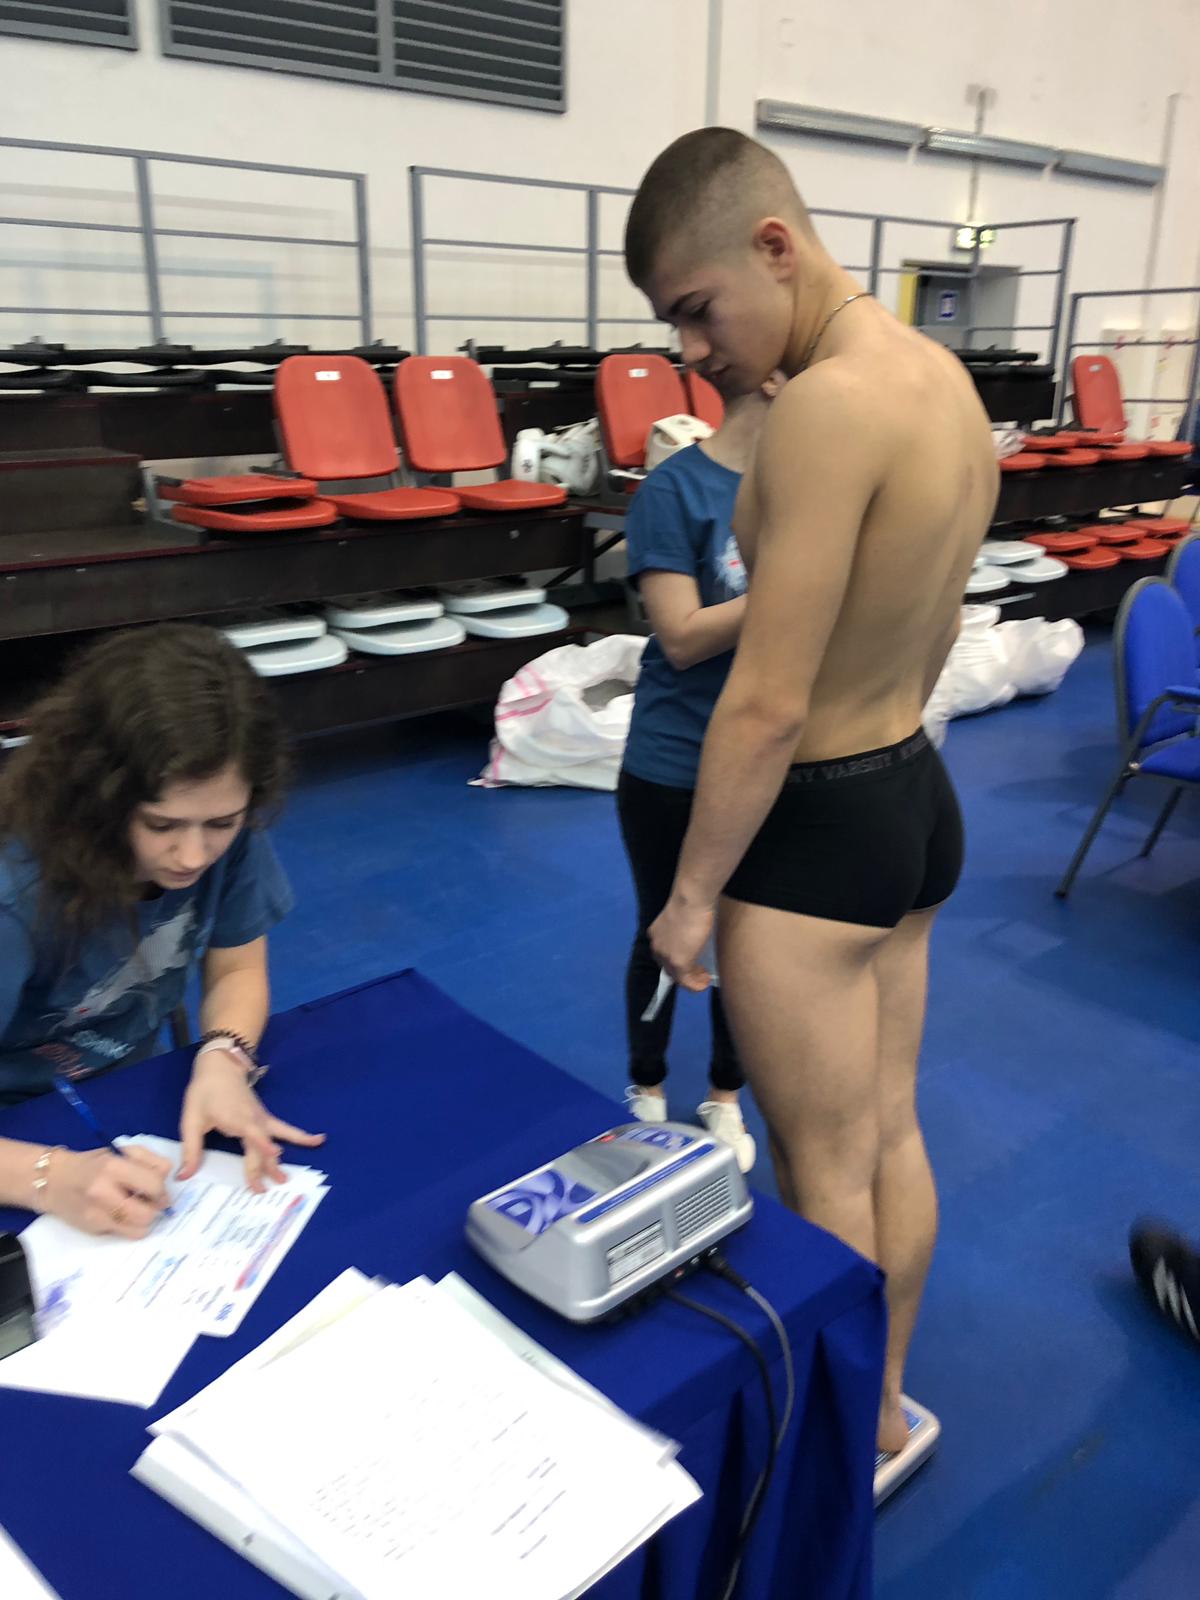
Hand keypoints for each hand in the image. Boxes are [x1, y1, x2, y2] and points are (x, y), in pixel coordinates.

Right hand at [41, 1145, 170, 1237]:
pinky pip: (127, 1234)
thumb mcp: (121, 1152)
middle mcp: (103, 1191)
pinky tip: (124, 1216)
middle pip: (149, 1211)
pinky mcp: (94, 1227)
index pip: (154, 1183)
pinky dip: (132, 1227)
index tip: (156, 1188)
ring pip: (141, 1228)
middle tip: (149, 1201)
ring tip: (137, 1208)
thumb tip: (166, 1186)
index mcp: (112, 1166)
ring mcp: (97, 1213)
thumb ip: (149, 1162)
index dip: (161, 1188)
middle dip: (155, 1207)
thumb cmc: (92, 1164)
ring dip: (145, 1219)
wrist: (54, 1180)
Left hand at [179, 1051, 325, 1192]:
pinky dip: (302, 1136)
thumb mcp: (191, 1119)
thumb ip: (191, 1149)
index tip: (274, 1155)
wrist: (221, 1067)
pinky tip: (319, 1140)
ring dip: (278, 1162)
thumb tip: (184, 1176)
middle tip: (260, 1191)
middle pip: (260, 1148)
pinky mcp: (266, 1119)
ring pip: (274, 1143)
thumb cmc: (204, 1092)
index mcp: (235, 1118)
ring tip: (284, 1180)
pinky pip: (286, 1129)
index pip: (252, 1133)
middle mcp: (253, 1120)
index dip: (262, 1144)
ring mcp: (262, 1119)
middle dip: (262, 1169)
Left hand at [649, 894, 714, 991]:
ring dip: (692, 979)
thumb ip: (680, 928)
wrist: (690, 899)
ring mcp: (667, 956)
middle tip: (699, 971)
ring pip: (678, 975)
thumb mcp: (680, 916)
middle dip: (684, 972)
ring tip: (704, 977)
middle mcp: (657, 947)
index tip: (690, 960)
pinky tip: (705, 982)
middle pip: (669, 967)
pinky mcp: (680, 962)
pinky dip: (696, 985)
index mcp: (656, 935)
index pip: (664, 954)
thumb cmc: (690, 902)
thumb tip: (690, 935)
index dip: (675, 960)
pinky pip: (687, 981)